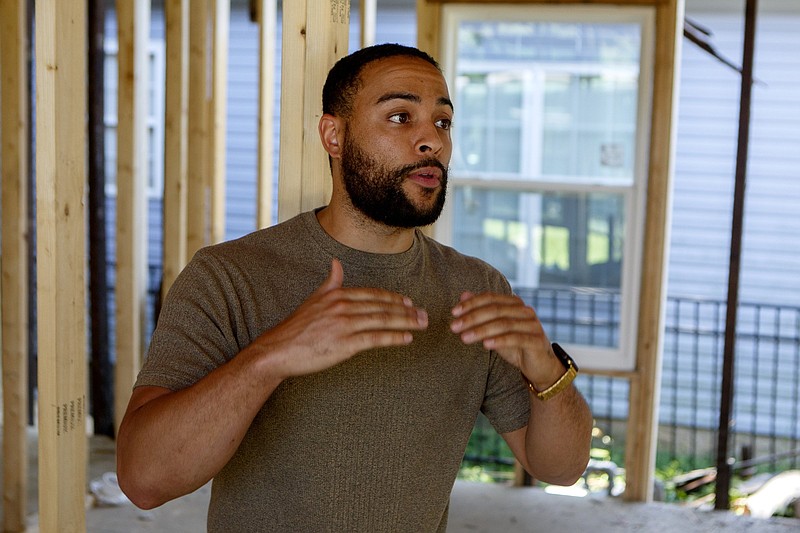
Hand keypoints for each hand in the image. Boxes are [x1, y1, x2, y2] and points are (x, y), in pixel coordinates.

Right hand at [254, 259, 428, 378]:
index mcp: (337, 295)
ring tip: (421, 324)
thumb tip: (336, 263)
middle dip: (406, 310)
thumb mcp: (314, 299)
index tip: (409, 301)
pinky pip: (376, 339)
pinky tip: (407, 339)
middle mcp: (342, 306)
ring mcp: (344, 325)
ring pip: (383, 320)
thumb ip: (330, 282)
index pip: (373, 294)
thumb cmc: (297, 327)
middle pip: (382, 306)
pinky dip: (394, 338)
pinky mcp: (345, 344)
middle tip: (424, 314)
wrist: (279, 349)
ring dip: (406, 322)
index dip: (393, 297)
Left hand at [450, 291, 561, 388]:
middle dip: (472, 318)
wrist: (539, 366)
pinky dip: (499, 341)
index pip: (490, 298)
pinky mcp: (537, 340)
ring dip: (481, 330)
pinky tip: (485, 345)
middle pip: (495, 310)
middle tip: (454, 326)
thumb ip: (481, 312)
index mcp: (515, 303)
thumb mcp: (494, 329)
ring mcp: (533, 324)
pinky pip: (516, 338)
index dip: (471, 304)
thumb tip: (463, 294)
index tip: (453, 312)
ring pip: (504, 324)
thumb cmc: (515, 345)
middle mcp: (525, 310)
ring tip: (464, 338)